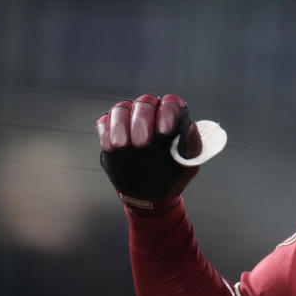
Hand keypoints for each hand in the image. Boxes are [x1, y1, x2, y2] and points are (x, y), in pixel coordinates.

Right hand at [96, 94, 201, 214]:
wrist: (152, 192)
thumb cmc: (174, 174)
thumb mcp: (188, 163)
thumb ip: (190, 144)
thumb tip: (190, 127)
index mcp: (174, 118)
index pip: (171, 103)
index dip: (167, 113)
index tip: (164, 132)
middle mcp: (152, 114)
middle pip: (145, 102)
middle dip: (142, 121)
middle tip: (142, 143)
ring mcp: (130, 120)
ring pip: (122, 109)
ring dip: (120, 125)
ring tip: (122, 145)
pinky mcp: (111, 131)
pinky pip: (104, 122)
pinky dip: (106, 132)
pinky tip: (111, 147)